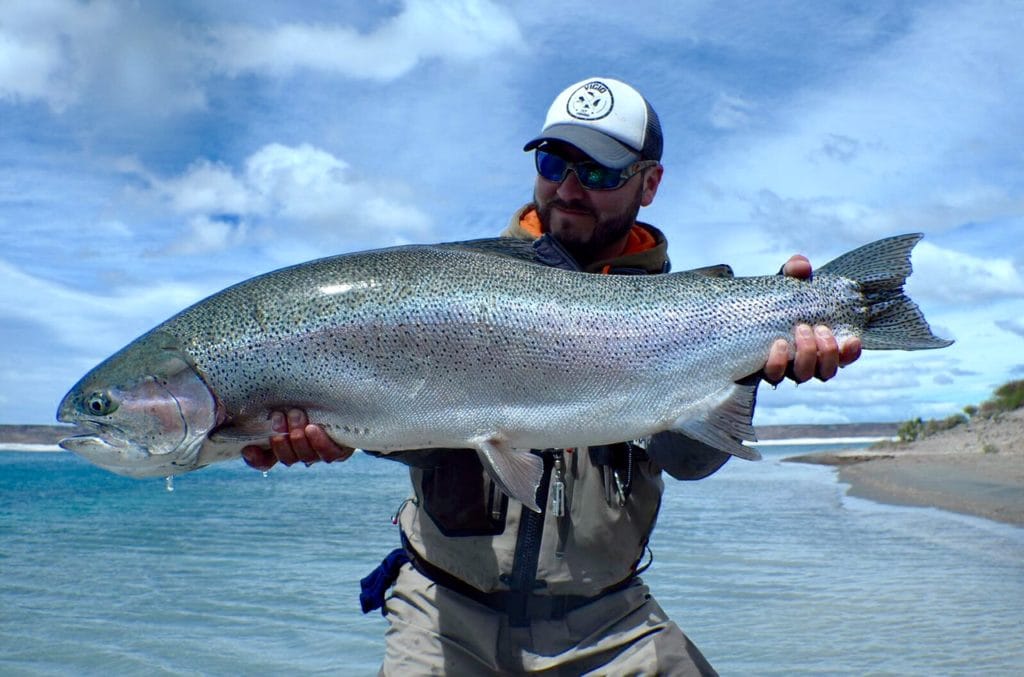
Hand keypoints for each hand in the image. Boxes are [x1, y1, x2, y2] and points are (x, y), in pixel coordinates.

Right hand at [241, 408, 354, 470]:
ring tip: (296, 415)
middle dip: (280, 440)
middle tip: (279, 417)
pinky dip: (318, 442)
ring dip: (297, 437)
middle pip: (286, 458)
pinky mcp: (340, 452)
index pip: (265, 461)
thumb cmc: (311, 399)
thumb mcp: (291, 402)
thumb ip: (274, 406)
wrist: (347, 402)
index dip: (256, 459)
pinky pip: (328, 454)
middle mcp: (301, 453)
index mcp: (285, 445)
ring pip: (305, 456)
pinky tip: (312, 428)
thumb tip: (250, 400)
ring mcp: (320, 454)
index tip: (249, 449)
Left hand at [763, 255, 862, 383]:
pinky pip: (774, 375)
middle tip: (817, 328)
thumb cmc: (770, 300)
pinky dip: (779, 362)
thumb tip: (802, 265)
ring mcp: (784, 369)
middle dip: (827, 352)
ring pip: (803, 376)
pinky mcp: (762, 370)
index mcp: (818, 344)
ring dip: (807, 356)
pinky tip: (779, 344)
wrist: (737, 312)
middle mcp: (804, 362)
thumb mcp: (784, 284)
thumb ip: (794, 272)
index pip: (843, 358)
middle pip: (825, 372)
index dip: (850, 353)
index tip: (852, 339)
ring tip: (801, 330)